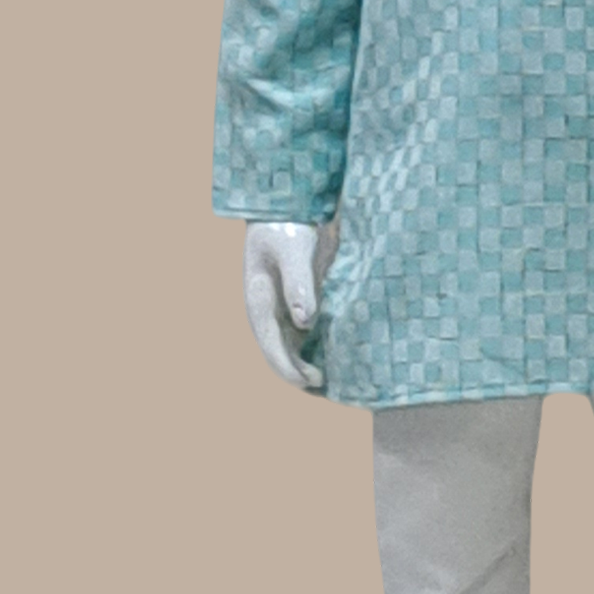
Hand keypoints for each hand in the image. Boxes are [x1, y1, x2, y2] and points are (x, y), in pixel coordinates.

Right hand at [243, 218, 339, 389]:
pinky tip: (334, 354)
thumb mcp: (294, 251)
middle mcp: (266, 310)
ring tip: (332, 378)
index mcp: (259, 301)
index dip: (289, 368)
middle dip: (298, 373)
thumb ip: (298, 284)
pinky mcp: (294, 303)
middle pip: (279, 352)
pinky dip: (314, 346)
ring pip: (290, 346)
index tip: (309, 381)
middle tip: (326, 385)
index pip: (271, 345)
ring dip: (306, 363)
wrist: (285, 208)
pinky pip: (302, 333)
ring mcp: (279, 308)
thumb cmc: (287, 226)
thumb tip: (305, 322)